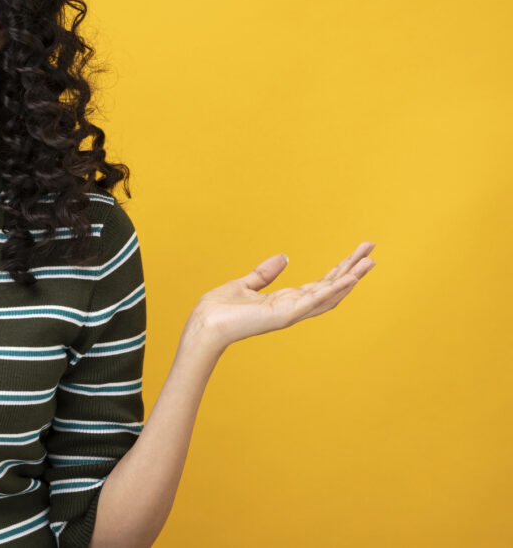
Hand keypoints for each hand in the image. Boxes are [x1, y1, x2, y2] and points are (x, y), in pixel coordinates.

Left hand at [186, 241, 376, 351]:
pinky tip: (350, 278)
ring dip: (351, 279)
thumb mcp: (244, 284)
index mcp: (285, 300)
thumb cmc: (219, 309)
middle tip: (373, 251)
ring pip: (329, 294)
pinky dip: (334, 289)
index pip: (320, 283)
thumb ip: (264, 273)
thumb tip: (284, 257)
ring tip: (370, 262)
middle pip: (331, 287)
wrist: (204, 324)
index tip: (357, 253)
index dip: (340, 269)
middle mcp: (293, 308)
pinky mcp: (284, 314)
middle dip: (353, 270)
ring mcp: (291, 313)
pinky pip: (314, 300)